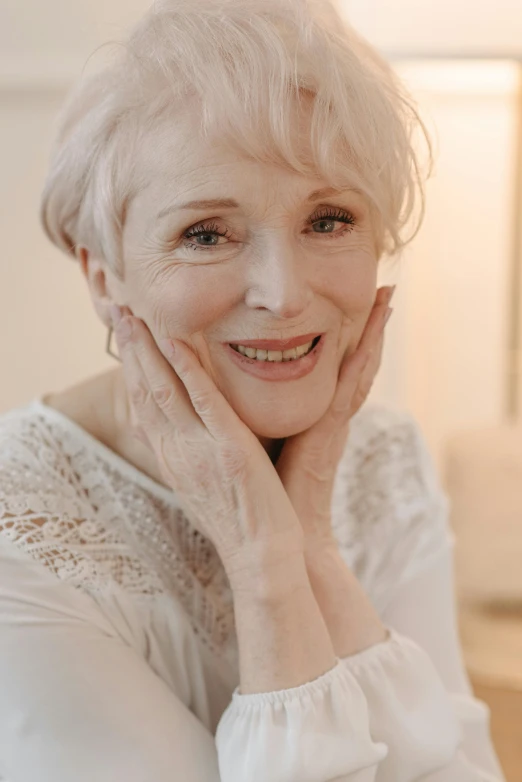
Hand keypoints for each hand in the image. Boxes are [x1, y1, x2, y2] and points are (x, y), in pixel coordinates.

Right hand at [110, 307, 304, 581]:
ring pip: (165, 391)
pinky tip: (176, 343)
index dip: (130, 370)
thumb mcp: (204, 487)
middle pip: (145, 393)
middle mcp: (177, 452)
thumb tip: (185, 436)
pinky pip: (204, 402)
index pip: (143, 406)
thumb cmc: (240, 522)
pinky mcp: (229, 450)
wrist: (262, 558)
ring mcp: (200, 450)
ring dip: (148, 351)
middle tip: (118, 313)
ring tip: (134, 317)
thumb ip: (192, 456)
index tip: (124, 339)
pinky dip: (188, 370)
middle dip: (131, 351)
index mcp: (173, 459)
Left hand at [274, 286, 395, 554]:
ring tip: (389, 299)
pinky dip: (361, 362)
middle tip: (389, 290)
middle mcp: (331, 414)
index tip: (365, 304)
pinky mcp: (329, 432)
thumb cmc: (270, 489)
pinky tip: (368, 338)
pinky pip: (348, 391)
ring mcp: (334, 422)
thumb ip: (265, 417)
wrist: (281, 534)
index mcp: (317, 415)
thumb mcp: (267, 441)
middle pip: (356, 360)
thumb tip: (247, 396)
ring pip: (360, 367)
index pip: (339, 366)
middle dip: (373, 325)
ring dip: (376, 333)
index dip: (353, 336)